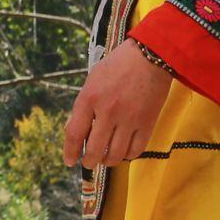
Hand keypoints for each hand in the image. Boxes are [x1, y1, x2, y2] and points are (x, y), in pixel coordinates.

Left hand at [62, 39, 174, 168]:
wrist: (151, 56)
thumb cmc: (118, 65)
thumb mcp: (92, 80)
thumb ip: (83, 106)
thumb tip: (73, 130)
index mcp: (89, 98)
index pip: (74, 134)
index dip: (70, 152)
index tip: (69, 161)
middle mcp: (107, 111)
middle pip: (94, 149)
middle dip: (89, 162)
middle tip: (89, 163)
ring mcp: (129, 118)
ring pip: (115, 154)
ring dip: (108, 161)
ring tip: (106, 158)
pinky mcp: (147, 122)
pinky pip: (136, 149)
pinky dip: (128, 155)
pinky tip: (124, 152)